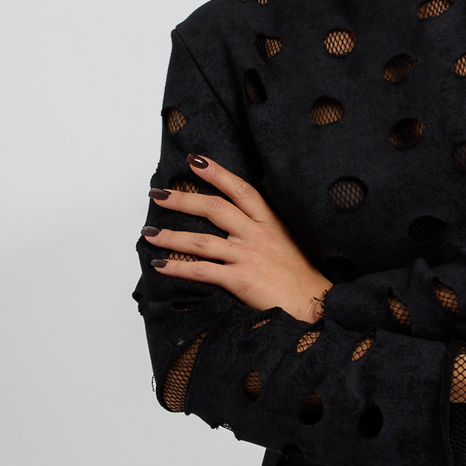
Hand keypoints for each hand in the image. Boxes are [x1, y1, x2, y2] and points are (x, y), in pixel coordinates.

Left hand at [143, 154, 331, 320]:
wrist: (316, 304)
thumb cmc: (303, 277)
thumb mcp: (288, 242)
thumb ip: (264, 230)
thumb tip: (237, 224)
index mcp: (271, 223)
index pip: (241, 190)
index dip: (217, 173)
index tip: (195, 161)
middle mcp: (258, 235)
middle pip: (215, 208)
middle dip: (183, 200)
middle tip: (159, 195)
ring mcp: (249, 256)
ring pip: (202, 241)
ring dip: (171, 236)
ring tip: (149, 233)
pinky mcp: (241, 279)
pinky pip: (202, 271)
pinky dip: (178, 268)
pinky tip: (161, 265)